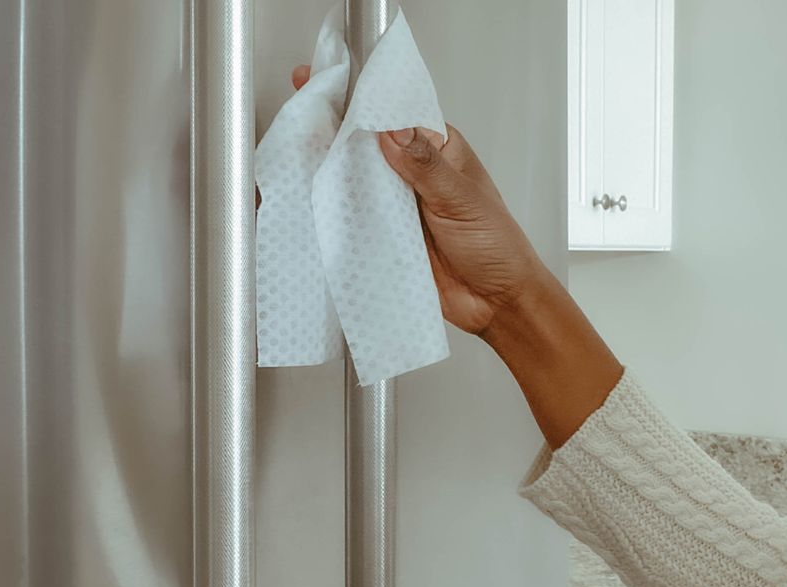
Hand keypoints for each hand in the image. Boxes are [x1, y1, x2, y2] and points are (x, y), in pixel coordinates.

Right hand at [287, 65, 620, 446]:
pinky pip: (353, 218)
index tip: (328, 80)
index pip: (395, 115)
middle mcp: (412, 172)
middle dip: (335, 130)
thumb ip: (426, 167)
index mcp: (438, 150)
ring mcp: (395, 205)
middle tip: (297, 111)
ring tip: (290, 150)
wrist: (496, 305)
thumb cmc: (495, 246)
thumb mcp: (462, 200)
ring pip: (355, 180)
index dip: (363, 99)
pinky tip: (305, 199)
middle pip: (367, 145)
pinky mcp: (383, 236)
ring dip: (328, 170)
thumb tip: (390, 130)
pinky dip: (333, 211)